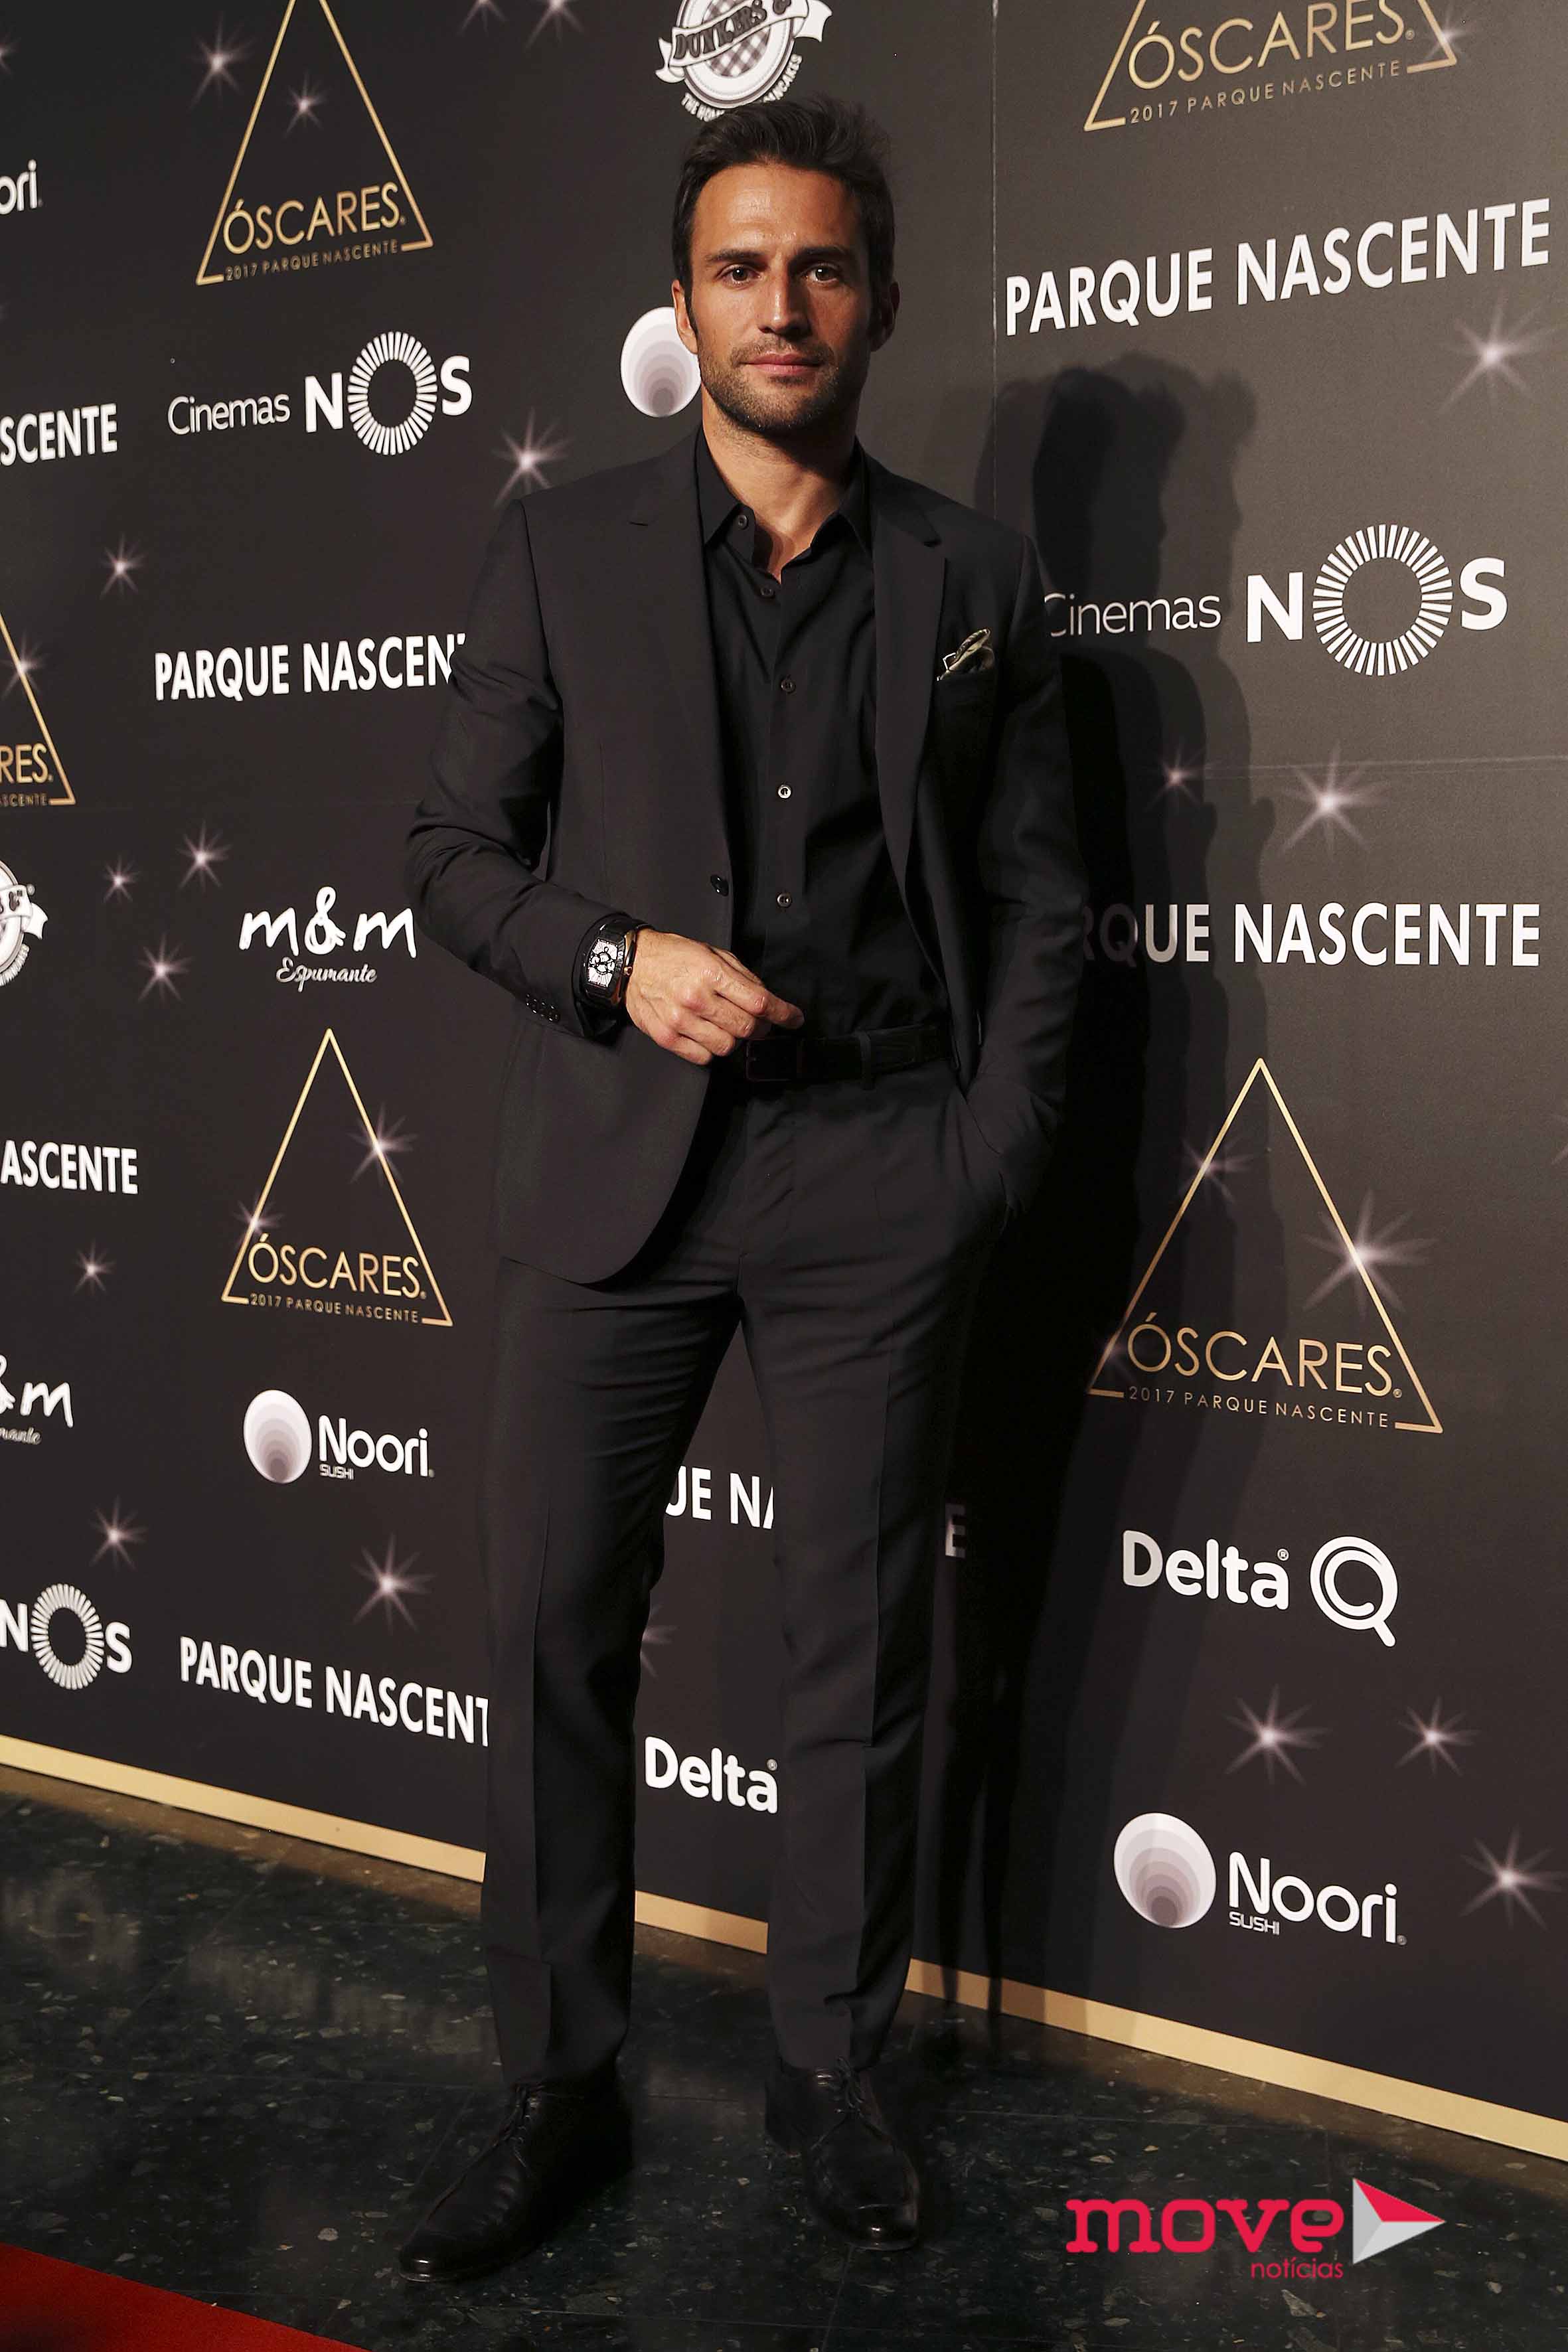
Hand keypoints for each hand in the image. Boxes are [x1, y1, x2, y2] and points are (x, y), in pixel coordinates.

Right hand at [624, 930, 802, 1065]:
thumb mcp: (713, 954)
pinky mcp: (667, 1037)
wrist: (632, 964)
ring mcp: (680, 1020)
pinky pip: (703, 1057)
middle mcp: (696, 997)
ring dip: (735, 1039)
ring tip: (727, 1025)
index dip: (783, 1014)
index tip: (794, 1019)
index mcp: (711, 972)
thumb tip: (767, 1001)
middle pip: (747, 1028)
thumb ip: (742, 977)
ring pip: (727, 1047)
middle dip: (762, 1028)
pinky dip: (712, 1049)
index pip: (759, 1002)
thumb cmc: (675, 957)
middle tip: (759, 1023)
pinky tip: (707, 1033)